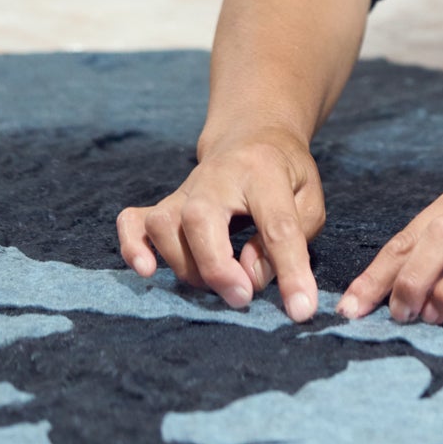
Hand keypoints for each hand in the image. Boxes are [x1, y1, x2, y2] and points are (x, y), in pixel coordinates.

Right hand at [116, 128, 325, 321]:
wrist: (253, 135)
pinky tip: (147, 270)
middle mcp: (217, 177)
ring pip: (164, 225)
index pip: (277, 225)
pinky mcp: (167, 202)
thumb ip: (293, 237)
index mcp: (264, 173)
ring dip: (187, 267)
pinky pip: (134, 221)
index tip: (299, 308)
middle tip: (243, 297)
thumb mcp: (309, 198)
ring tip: (217, 283)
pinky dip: (134, 247)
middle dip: (217, 268)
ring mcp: (186, 189)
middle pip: (200, 219)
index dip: (290, 270)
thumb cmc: (286, 174)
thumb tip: (251, 275)